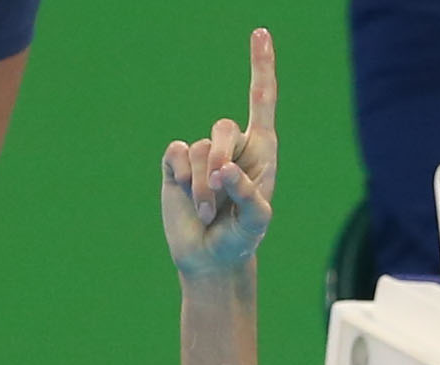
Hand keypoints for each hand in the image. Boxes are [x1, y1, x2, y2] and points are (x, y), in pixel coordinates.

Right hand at [162, 29, 278, 276]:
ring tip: (209, 212)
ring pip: (199, 148)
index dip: (261, 66)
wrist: (211, 257)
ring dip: (203, 186)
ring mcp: (203, 153)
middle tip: (220, 195)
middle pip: (224, 127)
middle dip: (221, 160)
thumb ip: (248, 194)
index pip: (262, 101)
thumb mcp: (256, 222)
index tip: (261, 33)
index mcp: (262, 152)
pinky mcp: (177, 163)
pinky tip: (189, 198)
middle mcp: (232, 146)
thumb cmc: (242, 237)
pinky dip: (184, 179)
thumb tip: (224, 169)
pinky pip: (176, 154)